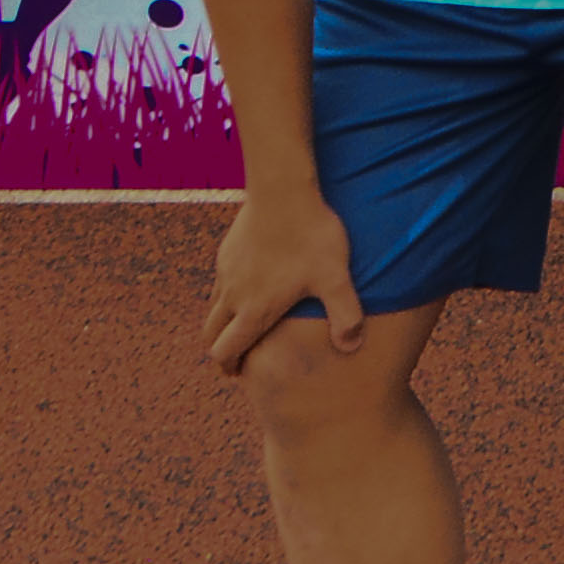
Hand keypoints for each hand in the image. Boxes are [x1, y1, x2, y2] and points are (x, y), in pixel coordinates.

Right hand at [202, 182, 360, 373]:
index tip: (240, 372)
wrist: (283, 190)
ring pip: (213, 307)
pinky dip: (227, 295)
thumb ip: (345, 315)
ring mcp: (226, 272)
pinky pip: (220, 281)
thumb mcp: (335, 278)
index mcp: (253, 310)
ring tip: (244, 324)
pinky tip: (251, 285)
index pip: (225, 351)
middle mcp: (232, 295)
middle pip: (211, 334)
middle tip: (237, 356)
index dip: (230, 366)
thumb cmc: (312, 236)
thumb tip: (352, 348)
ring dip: (223, 321)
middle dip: (221, 349)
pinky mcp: (227, 251)